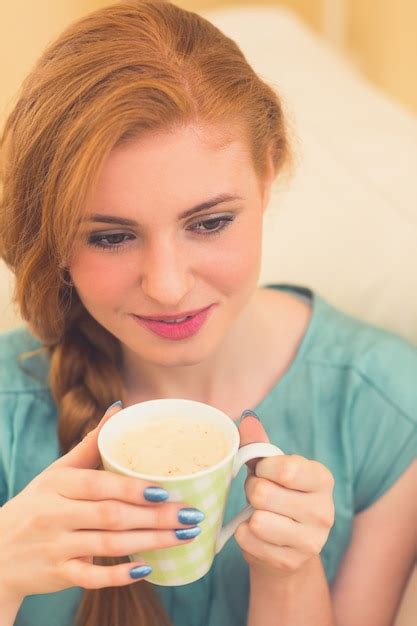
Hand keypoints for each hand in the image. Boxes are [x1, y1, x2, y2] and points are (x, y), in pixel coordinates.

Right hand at [0, 403, 201, 599]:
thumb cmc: (37, 503)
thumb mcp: (57, 472)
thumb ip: (90, 444)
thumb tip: (120, 408)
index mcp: (58, 484)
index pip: (99, 485)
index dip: (133, 488)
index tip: (167, 490)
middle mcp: (55, 514)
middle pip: (110, 516)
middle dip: (155, 517)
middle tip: (191, 515)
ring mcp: (56, 547)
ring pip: (107, 545)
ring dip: (150, 543)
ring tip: (184, 536)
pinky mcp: (58, 575)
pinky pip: (90, 578)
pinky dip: (118, 575)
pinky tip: (147, 568)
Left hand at [235, 413, 334, 578]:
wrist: (287, 546)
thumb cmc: (278, 495)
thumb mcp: (273, 467)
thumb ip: (259, 442)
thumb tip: (247, 418)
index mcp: (322, 479)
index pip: (286, 470)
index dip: (263, 468)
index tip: (263, 471)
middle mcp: (324, 511)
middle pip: (263, 494)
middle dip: (252, 490)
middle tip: (260, 494)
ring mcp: (311, 541)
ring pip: (257, 520)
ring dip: (249, 514)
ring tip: (260, 513)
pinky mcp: (290, 562)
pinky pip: (248, 540)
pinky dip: (244, 535)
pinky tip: (258, 534)